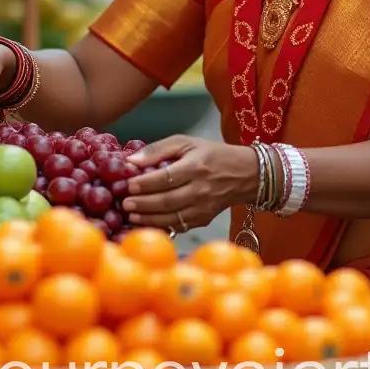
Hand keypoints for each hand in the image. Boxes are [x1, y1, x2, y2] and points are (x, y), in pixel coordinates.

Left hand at [122, 135, 257, 232]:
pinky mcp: (204, 220)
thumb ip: (158, 149)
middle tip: (124, 203)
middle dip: (143, 203)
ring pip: (173, 217)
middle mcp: (200, 189)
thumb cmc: (211, 154)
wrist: (245, 174)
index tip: (128, 184)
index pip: (166, 177)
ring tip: (131, 215)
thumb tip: (131, 161)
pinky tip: (147, 222)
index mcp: (195, 167)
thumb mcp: (186, 142)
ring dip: (149, 218)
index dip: (146, 182)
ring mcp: (203, 208)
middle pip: (168, 200)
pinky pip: (180, 226)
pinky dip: (162, 226)